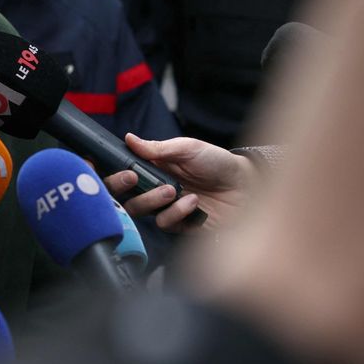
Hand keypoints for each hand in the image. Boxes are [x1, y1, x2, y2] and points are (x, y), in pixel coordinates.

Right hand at [101, 134, 255, 230]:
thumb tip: (129, 138)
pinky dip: (176, 213)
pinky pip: (165, 223)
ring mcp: (166, 208)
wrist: (247, 186)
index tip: (123, 171)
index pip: (123, 174)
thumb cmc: (218, 162)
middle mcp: (155, 189)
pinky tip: (193, 202)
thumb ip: (157, 148)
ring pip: (140, 211)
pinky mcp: (180, 225)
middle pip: (124, 196)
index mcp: (153, 168)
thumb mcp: (188, 148)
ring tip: (173, 190)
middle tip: (134, 179)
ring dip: (153, 200)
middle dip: (124, 189)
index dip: (115, 175)